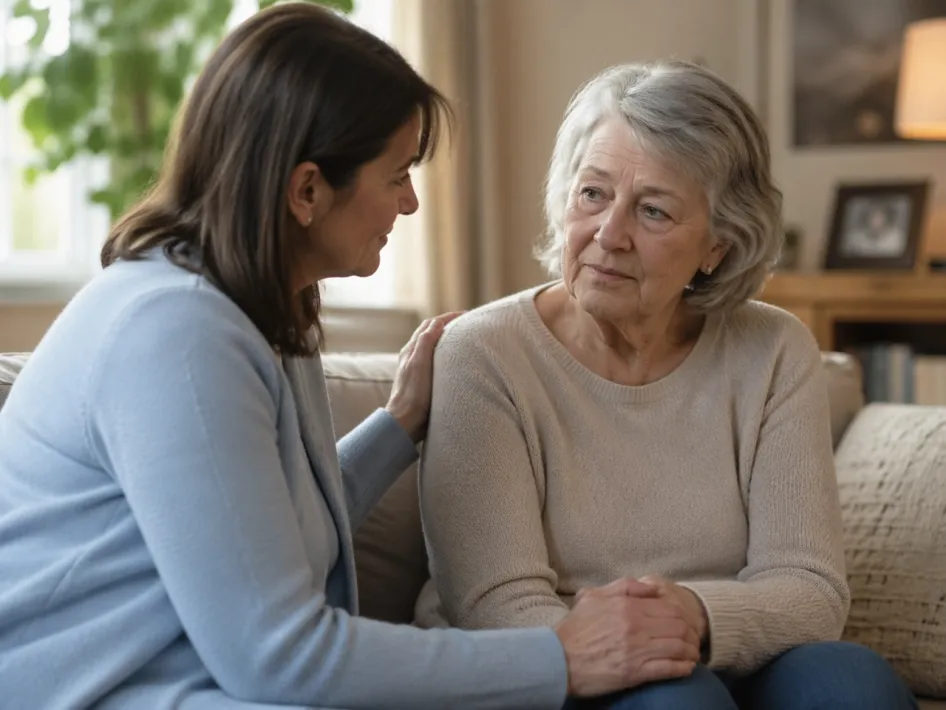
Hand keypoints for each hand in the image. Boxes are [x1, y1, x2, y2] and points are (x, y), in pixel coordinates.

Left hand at [385, 312, 462, 442]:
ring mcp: (415, 367)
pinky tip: (453, 359)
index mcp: (411, 349)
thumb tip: (437, 323)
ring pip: (431, 344)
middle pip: (430, 331)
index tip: (467, 315)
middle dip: (447, 323)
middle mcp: (412, 355)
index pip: (431, 324)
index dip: (448, 317)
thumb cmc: (413, 395)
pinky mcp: (419, 379)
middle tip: (467, 323)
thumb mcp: (419, 364)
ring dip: (445, 336)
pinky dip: (444, 350)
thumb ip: (426, 342)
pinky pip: (433, 357)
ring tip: (463, 337)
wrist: (404, 421)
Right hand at [555, 579, 699, 697]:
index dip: (683, 615)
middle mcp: (636, 626)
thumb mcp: (592, 596)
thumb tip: (651, 587)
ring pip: (678, 647)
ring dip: (690, 651)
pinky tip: (686, 668)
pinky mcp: (636, 672)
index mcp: (627, 606)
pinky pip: (669, 669)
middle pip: (679, 626)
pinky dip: (683, 668)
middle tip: (693, 638)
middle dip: (691, 633)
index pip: (669, 607)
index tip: (685, 622)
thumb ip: (622, 587)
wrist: (557, 659)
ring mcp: (637, 650)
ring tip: (692, 654)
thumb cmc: (573, 629)